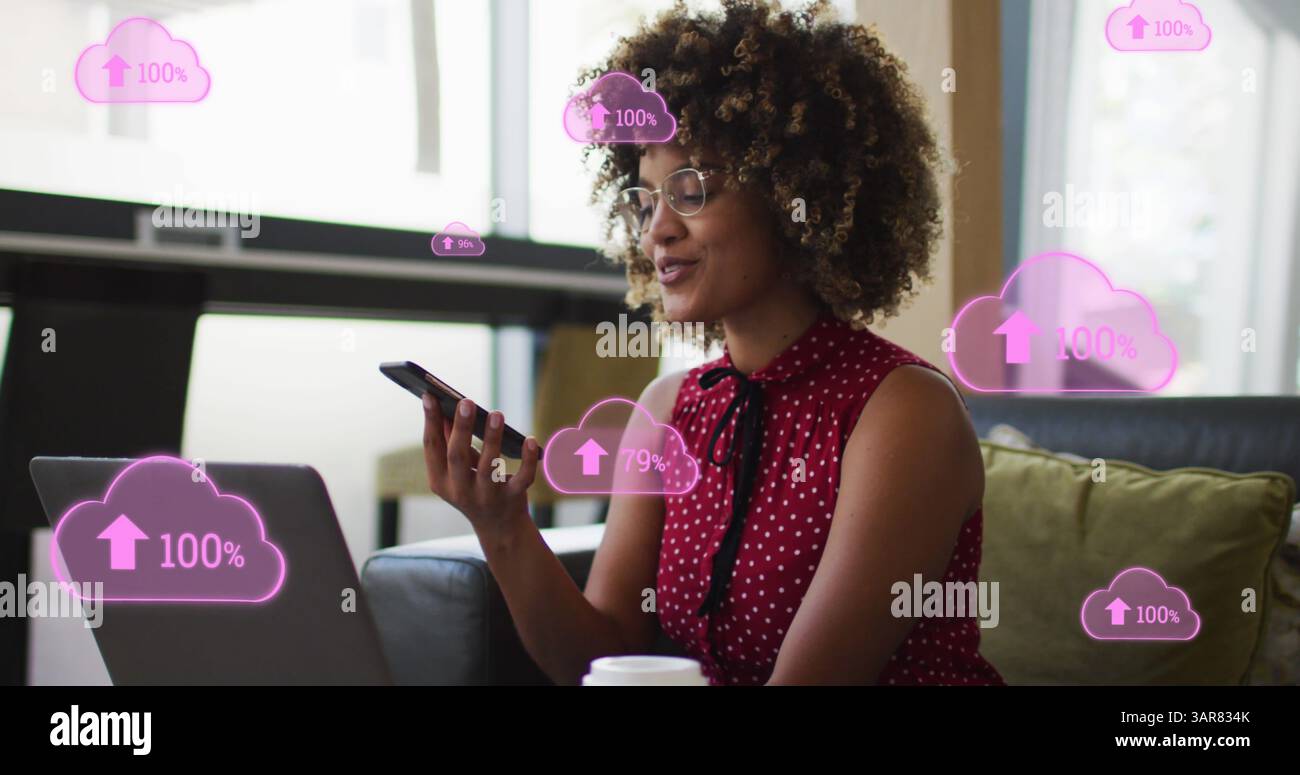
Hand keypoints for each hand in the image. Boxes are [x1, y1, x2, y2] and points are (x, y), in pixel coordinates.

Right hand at [421, 393, 539, 538]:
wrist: (499, 528)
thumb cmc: (474, 489)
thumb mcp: (457, 471)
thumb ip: (452, 443)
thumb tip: (448, 409)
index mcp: (440, 481)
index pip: (432, 447)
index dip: (430, 421)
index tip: (430, 395)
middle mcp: (460, 491)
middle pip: (457, 456)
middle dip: (460, 428)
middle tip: (465, 401)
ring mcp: (487, 497)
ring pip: (489, 467)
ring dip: (492, 438)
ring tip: (496, 414)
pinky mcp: (512, 498)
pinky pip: (522, 478)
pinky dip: (526, 459)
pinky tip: (529, 439)